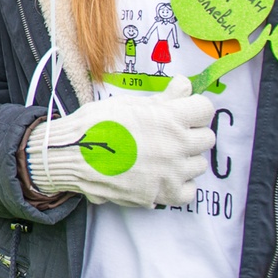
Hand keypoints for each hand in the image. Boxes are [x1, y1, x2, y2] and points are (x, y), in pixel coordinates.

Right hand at [26, 76, 214, 207]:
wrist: (71, 155)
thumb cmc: (95, 125)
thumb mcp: (128, 104)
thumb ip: (163, 98)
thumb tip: (185, 84)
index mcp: (169, 118)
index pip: (205, 109)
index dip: (193, 108)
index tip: (183, 111)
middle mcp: (176, 145)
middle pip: (207, 138)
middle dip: (191, 133)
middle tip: (169, 134)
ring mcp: (172, 172)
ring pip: (199, 165)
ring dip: (185, 159)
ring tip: (162, 155)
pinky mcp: (163, 194)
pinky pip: (189, 191)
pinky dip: (179, 184)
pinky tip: (163, 176)